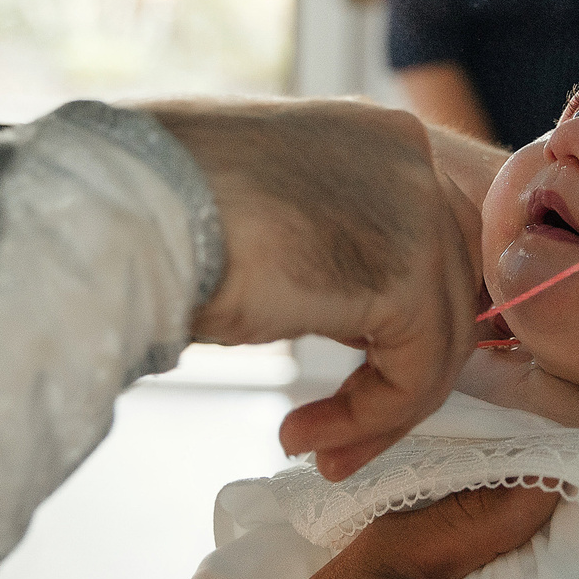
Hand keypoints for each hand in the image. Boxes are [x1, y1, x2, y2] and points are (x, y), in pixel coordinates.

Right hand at [150, 99, 483, 476]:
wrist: (121, 210)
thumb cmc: (160, 211)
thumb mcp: (275, 217)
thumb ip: (338, 244)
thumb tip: (366, 312)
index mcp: (378, 134)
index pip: (454, 229)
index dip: (432, 310)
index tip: (384, 374)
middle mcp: (410, 156)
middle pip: (457, 286)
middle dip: (408, 370)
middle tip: (348, 429)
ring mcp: (415, 207)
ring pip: (443, 338)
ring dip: (379, 409)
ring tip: (316, 444)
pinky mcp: (403, 271)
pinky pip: (416, 372)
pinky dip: (368, 419)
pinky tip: (305, 433)